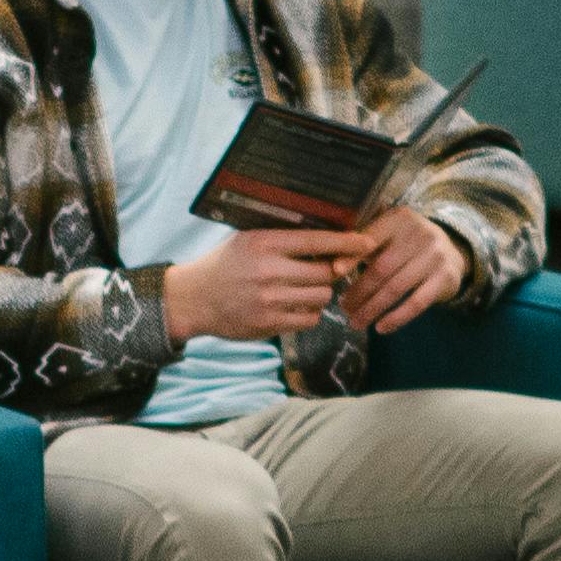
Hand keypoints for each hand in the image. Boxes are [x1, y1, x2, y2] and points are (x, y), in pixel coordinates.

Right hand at [155, 222, 361, 341]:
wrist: (193, 299)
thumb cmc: (224, 264)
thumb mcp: (247, 239)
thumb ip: (281, 238)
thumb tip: (325, 236)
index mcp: (264, 243)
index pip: (317, 241)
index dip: (347, 242)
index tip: (367, 243)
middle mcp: (268, 271)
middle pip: (326, 272)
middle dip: (330, 272)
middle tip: (323, 270)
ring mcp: (269, 300)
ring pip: (321, 297)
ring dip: (320, 293)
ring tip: (305, 288)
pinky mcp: (269, 324)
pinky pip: (309, 319)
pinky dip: (309, 313)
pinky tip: (295, 306)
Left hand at [335, 209, 469, 334]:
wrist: (452, 252)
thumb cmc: (407, 245)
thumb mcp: (388, 236)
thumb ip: (363, 246)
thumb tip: (330, 266)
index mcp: (399, 219)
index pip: (371, 238)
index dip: (352, 256)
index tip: (334, 272)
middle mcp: (420, 234)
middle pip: (381, 268)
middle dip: (359, 291)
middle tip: (344, 308)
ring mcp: (435, 256)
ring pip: (396, 288)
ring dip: (372, 308)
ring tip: (356, 322)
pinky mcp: (445, 277)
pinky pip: (417, 303)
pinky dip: (397, 318)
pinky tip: (381, 328)